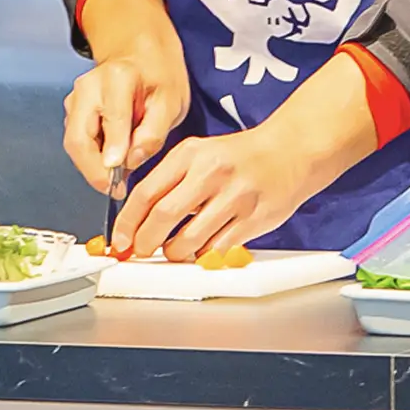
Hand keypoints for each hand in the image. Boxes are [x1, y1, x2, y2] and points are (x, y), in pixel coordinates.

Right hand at [62, 35, 189, 192]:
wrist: (141, 57)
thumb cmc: (159, 78)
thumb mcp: (171, 102)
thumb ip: (153, 133)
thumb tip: (130, 161)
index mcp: (117, 78)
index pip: (111, 121)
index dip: (113, 154)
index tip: (118, 181)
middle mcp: (88, 87)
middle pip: (78, 138)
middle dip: (94, 171)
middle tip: (115, 190)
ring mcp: (76, 98)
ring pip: (74, 143)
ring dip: (92, 166)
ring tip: (118, 178)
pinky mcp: (72, 110)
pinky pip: (77, 141)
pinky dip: (92, 157)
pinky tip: (112, 162)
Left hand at [109, 128, 315, 260]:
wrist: (289, 151)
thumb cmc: (237, 157)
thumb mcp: (197, 154)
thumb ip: (168, 181)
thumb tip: (137, 219)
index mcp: (190, 154)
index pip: (146, 192)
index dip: (128, 222)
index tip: (120, 240)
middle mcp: (211, 173)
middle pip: (164, 216)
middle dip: (145, 242)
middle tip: (141, 252)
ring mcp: (235, 197)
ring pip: (191, 240)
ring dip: (175, 254)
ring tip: (174, 251)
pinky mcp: (255, 219)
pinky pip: (218, 249)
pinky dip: (204, 257)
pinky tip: (201, 250)